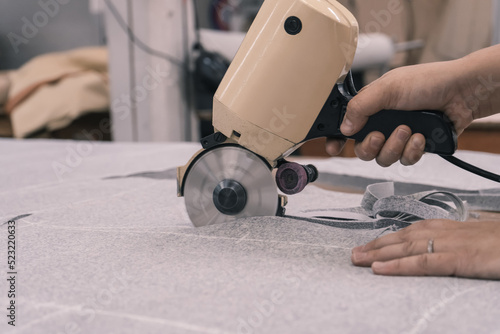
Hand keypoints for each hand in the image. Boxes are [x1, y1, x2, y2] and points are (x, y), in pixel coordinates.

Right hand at [327, 45, 499, 165]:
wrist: (462, 94)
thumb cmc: (427, 82)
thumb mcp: (388, 88)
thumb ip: (361, 107)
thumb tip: (344, 128)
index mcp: (371, 107)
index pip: (346, 127)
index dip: (337, 140)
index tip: (334, 149)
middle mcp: (382, 123)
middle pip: (363, 150)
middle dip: (372, 145)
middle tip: (381, 135)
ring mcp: (398, 137)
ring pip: (383, 158)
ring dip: (395, 146)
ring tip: (408, 130)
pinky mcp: (415, 147)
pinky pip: (404, 161)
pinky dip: (413, 150)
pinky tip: (421, 137)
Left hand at [351, 220, 499, 279]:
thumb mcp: (475, 240)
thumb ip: (454, 243)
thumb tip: (438, 250)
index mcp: (448, 228)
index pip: (409, 232)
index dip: (386, 239)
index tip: (368, 245)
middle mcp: (444, 232)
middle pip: (402, 238)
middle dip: (375, 246)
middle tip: (354, 254)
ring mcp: (450, 245)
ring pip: (405, 248)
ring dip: (378, 254)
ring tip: (358, 259)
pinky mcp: (459, 259)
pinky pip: (422, 262)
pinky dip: (398, 265)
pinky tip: (380, 269)